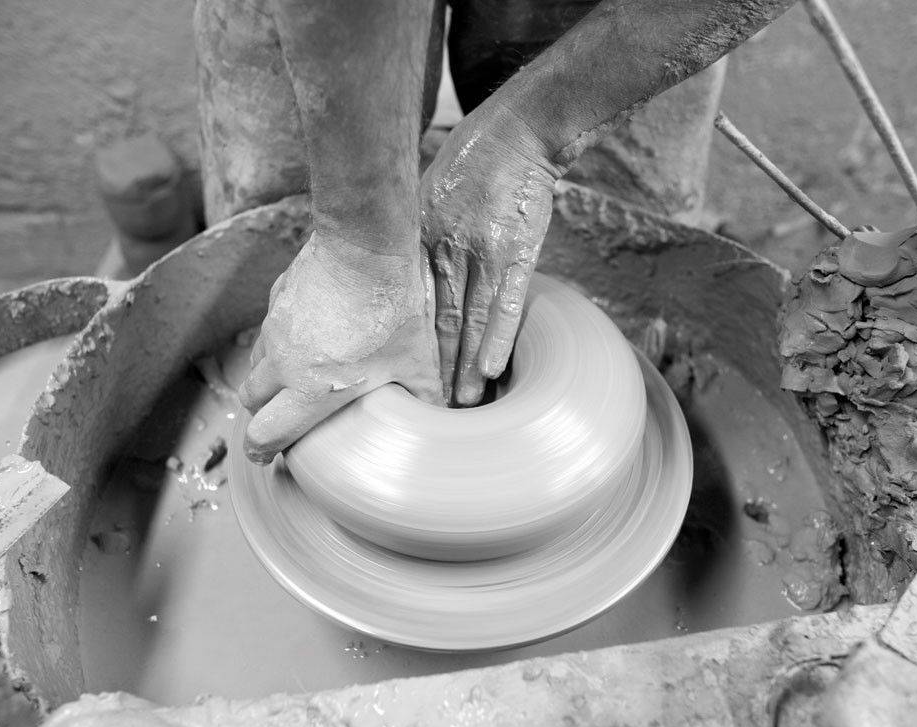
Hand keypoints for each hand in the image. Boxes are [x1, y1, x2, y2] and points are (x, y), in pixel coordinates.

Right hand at [239, 232, 442, 461]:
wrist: (365, 248)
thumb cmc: (391, 312)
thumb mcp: (416, 362)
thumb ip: (423, 396)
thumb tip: (438, 415)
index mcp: (311, 391)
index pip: (266, 433)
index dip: (261, 449)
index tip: (265, 454)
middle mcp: (282, 364)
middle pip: (250, 401)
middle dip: (260, 414)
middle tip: (278, 417)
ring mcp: (274, 329)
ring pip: (254, 364)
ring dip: (266, 378)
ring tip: (291, 378)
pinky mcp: (276, 299)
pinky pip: (268, 329)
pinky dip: (278, 341)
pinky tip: (305, 334)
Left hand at [420, 106, 558, 405]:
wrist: (515, 132)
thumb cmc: (469, 162)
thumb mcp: (426, 196)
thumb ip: (414, 238)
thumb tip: (398, 276)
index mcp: (422, 240)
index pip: (413, 305)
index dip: (407, 344)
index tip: (399, 377)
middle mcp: (447, 249)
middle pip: (438, 320)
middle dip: (432, 365)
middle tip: (426, 405)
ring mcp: (484, 252)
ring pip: (469, 319)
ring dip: (463, 365)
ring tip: (459, 403)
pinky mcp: (518, 252)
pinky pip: (507, 303)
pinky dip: (498, 339)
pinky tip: (490, 371)